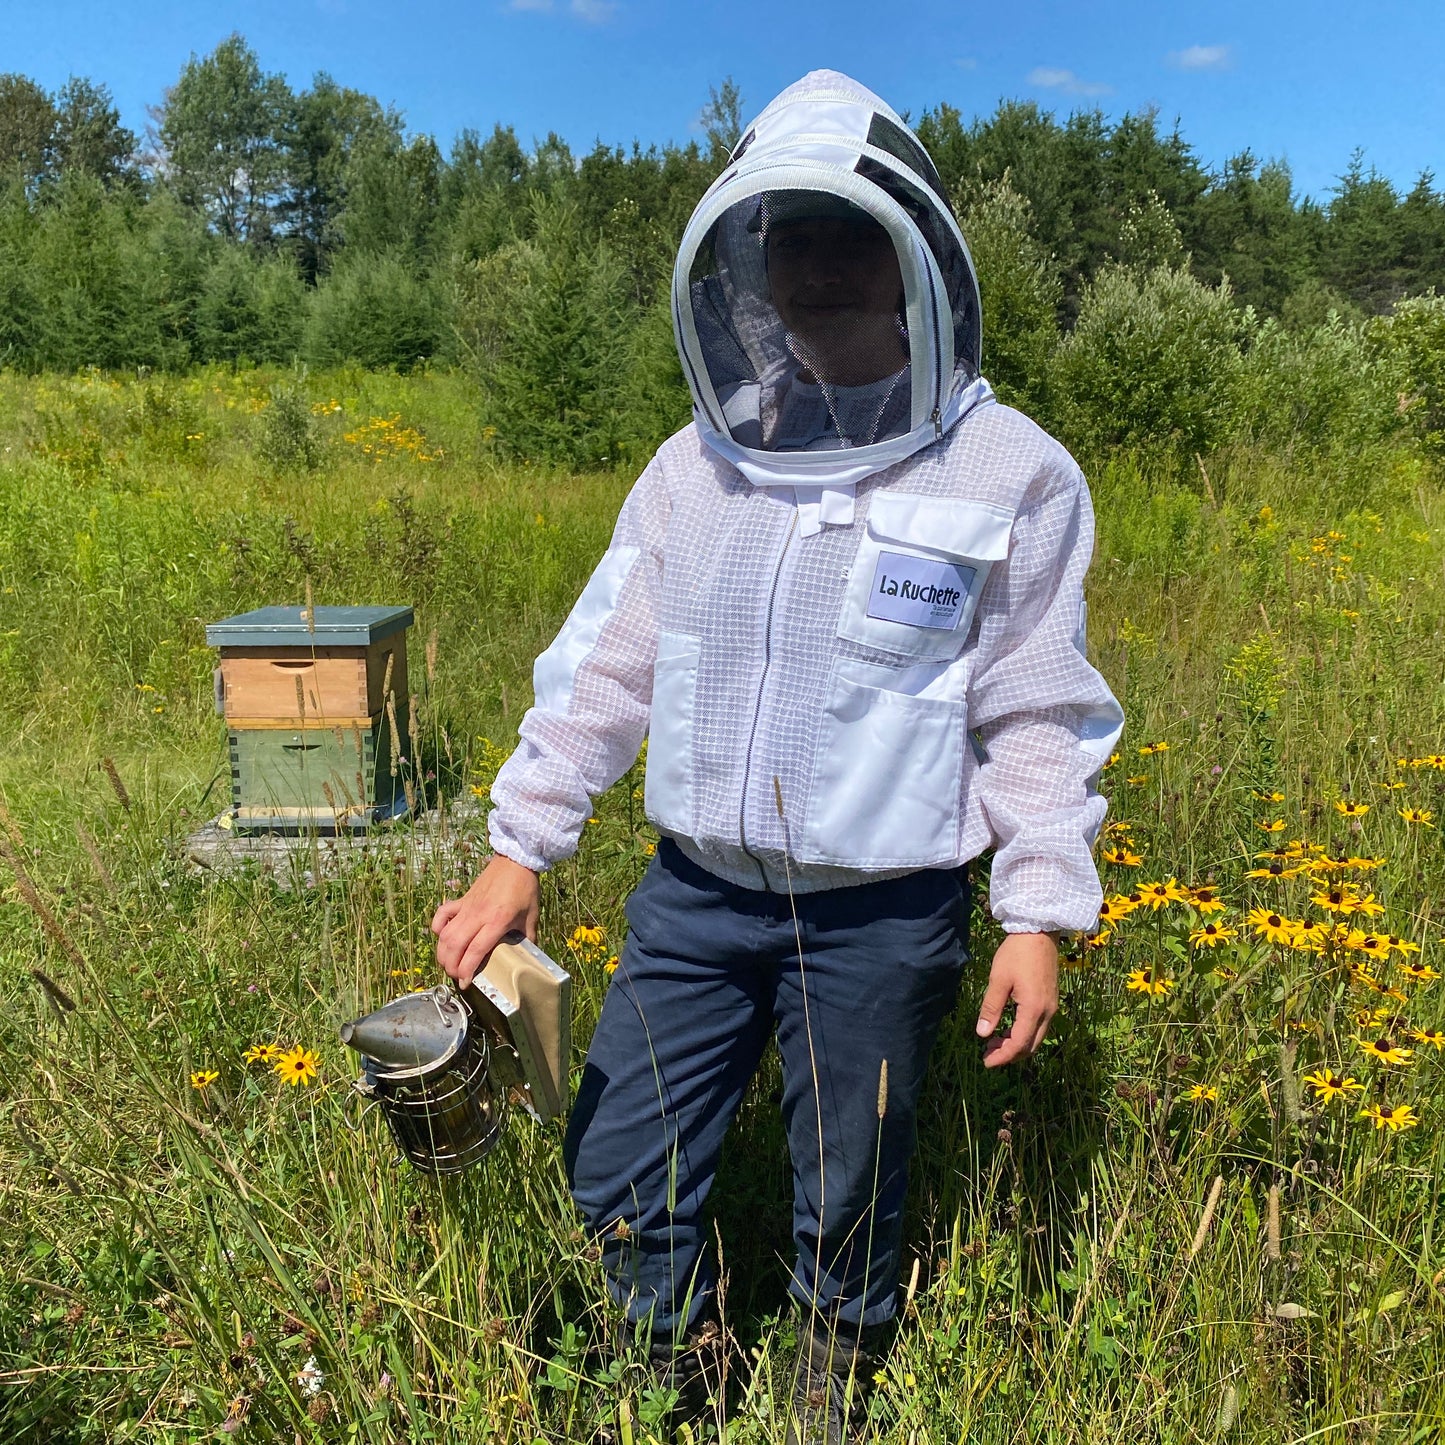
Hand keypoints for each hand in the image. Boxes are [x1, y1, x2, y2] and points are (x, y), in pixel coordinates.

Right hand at [431, 854, 540, 988]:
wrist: (516, 860)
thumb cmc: (525, 889)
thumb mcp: (531, 917)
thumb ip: (528, 939)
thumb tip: (528, 959)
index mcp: (497, 921)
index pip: (476, 950)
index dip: (467, 969)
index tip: (465, 983)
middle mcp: (478, 915)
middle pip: (455, 945)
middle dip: (451, 966)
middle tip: (456, 976)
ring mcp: (467, 906)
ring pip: (445, 933)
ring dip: (442, 952)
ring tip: (447, 964)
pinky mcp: (462, 899)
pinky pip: (443, 914)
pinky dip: (438, 927)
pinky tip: (442, 936)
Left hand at [974, 932, 1058, 1068]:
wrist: (1039, 932)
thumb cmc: (1016, 954)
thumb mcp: (998, 980)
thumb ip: (991, 1008)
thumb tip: (982, 1034)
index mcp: (1034, 1009)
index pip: (1019, 1044)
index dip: (1002, 1057)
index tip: (986, 1062)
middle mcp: (1047, 1012)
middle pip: (1030, 1046)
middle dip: (1009, 1054)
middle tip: (987, 1053)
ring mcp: (1052, 1007)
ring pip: (1036, 1037)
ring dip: (1016, 1044)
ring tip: (994, 1042)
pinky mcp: (1051, 1000)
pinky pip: (1039, 1026)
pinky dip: (1023, 1033)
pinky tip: (1007, 1028)